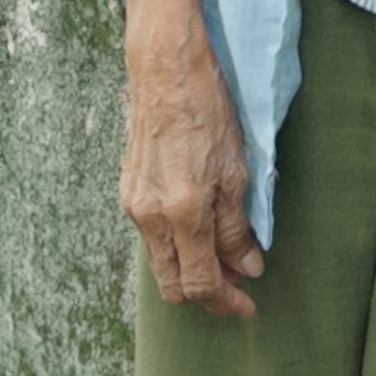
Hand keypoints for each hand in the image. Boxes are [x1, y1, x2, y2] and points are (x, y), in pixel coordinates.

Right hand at [121, 34, 264, 316]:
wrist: (165, 69)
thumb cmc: (207, 109)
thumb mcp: (236, 170)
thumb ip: (237, 227)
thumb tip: (247, 266)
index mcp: (182, 212)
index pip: (201, 283)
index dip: (226, 302)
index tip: (248, 305)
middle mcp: (150, 216)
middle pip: (173, 286)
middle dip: (206, 295)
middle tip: (237, 287)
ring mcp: (134, 204)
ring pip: (161, 262)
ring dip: (191, 269)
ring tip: (225, 256)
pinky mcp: (128, 190)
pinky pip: (152, 237)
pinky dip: (177, 246)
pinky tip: (200, 230)